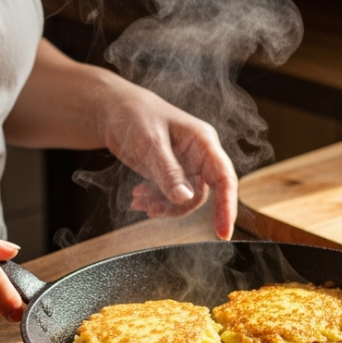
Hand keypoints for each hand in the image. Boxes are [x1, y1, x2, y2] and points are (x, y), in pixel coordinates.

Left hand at [100, 87, 237, 239]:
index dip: (227, 206)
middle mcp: (199, 155)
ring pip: (183, 198)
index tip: (223, 233)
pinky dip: (155, 200)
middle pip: (201, 194)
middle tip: (151, 210)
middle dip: (177, 207)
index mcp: (203, 142)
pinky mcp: (172, 172)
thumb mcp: (150, 142)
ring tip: (138, 200)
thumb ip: (169, 171)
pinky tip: (138, 197)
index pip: (224, 178)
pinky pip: (170, 195)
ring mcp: (186, 165)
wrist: (114, 109)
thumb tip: (186, 198)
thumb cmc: (135, 115)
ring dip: (162, 204)